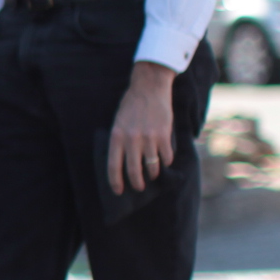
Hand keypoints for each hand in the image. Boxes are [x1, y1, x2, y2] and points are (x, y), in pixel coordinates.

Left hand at [108, 61, 178, 193]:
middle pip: (134, 171)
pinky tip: (164, 161)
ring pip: (152, 167)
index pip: (114, 166)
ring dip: (153, 174)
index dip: (115, 182)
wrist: (149, 88)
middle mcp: (131, 139)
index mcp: (116, 136)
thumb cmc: (131, 106)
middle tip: (139, 187)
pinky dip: (166, 162)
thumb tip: (123, 163)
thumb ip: (120, 141)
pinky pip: (166, 157)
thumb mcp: (118, 122)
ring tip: (152, 175)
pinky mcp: (164, 135)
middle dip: (136, 183)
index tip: (118, 191)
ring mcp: (149, 138)